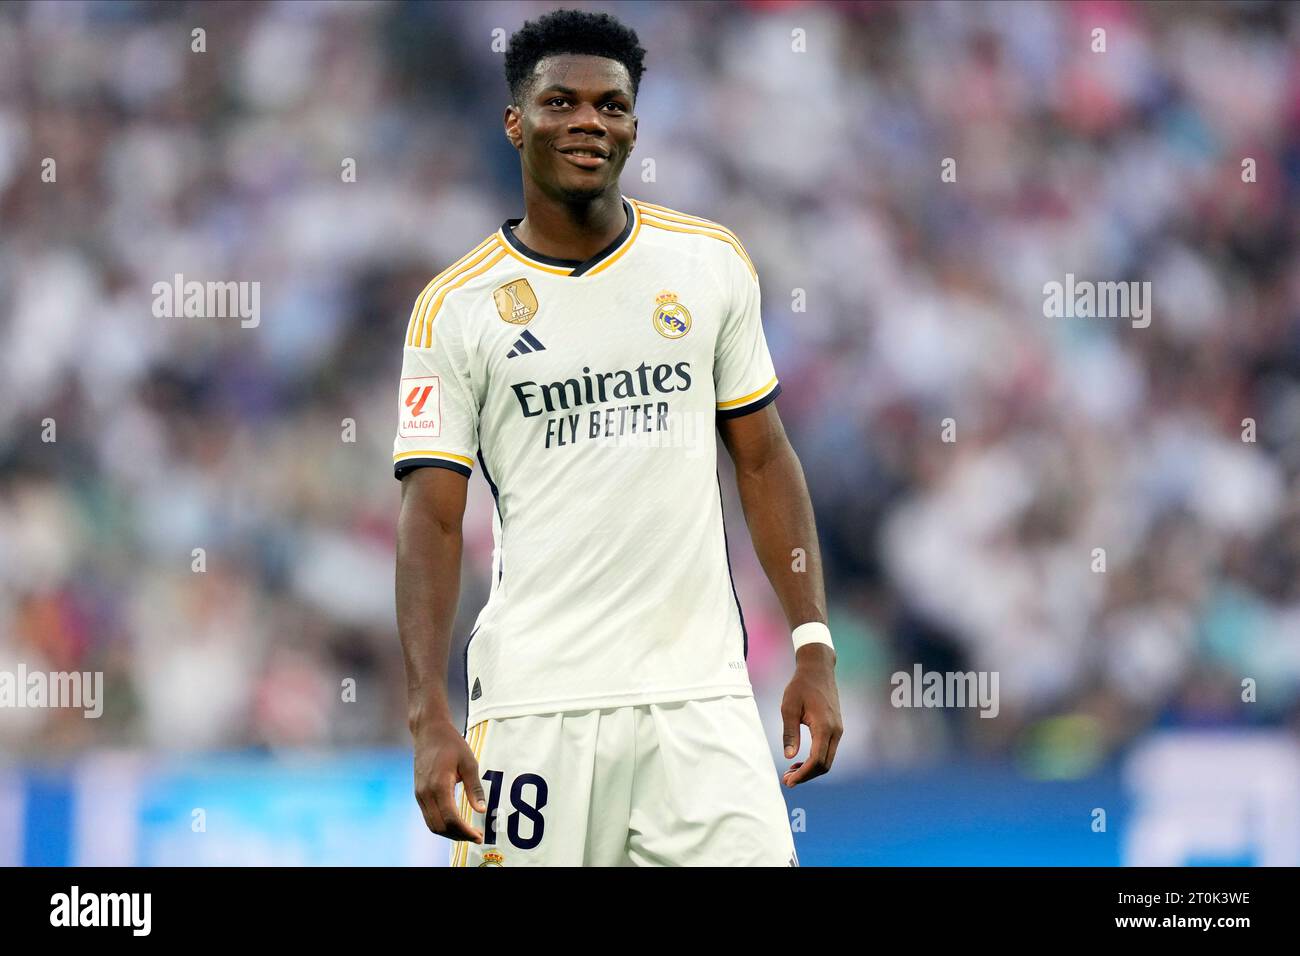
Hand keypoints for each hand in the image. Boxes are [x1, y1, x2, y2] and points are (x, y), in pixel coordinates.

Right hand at [412, 716, 486, 841]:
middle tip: (476, 836)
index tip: (478, 836)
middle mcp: (426, 793)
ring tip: (467, 833)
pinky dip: (442, 825)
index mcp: (439, 785)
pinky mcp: (419, 793)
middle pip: (440, 827)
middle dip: (458, 836)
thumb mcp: (469, 763)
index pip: (451, 819)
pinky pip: (429, 817)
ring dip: (449, 833)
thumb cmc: (451, 744)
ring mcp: (420, 794)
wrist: (428, 731)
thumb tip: (482, 810)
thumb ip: (474, 788)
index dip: (465, 832)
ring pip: (432, 825)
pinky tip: (455, 823)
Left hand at [779, 642, 842, 786]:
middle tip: (786, 780)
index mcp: (824, 727)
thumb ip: (790, 733)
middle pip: (824, 765)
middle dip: (806, 775)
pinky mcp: (836, 728)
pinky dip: (815, 760)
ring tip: (790, 772)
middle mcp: (835, 731)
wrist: (818, 670)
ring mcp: (838, 730)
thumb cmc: (801, 686)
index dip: (803, 774)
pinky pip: (828, 750)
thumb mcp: (789, 708)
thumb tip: (789, 756)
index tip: (789, 781)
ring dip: (810, 769)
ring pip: (827, 759)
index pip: (817, 760)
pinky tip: (800, 761)